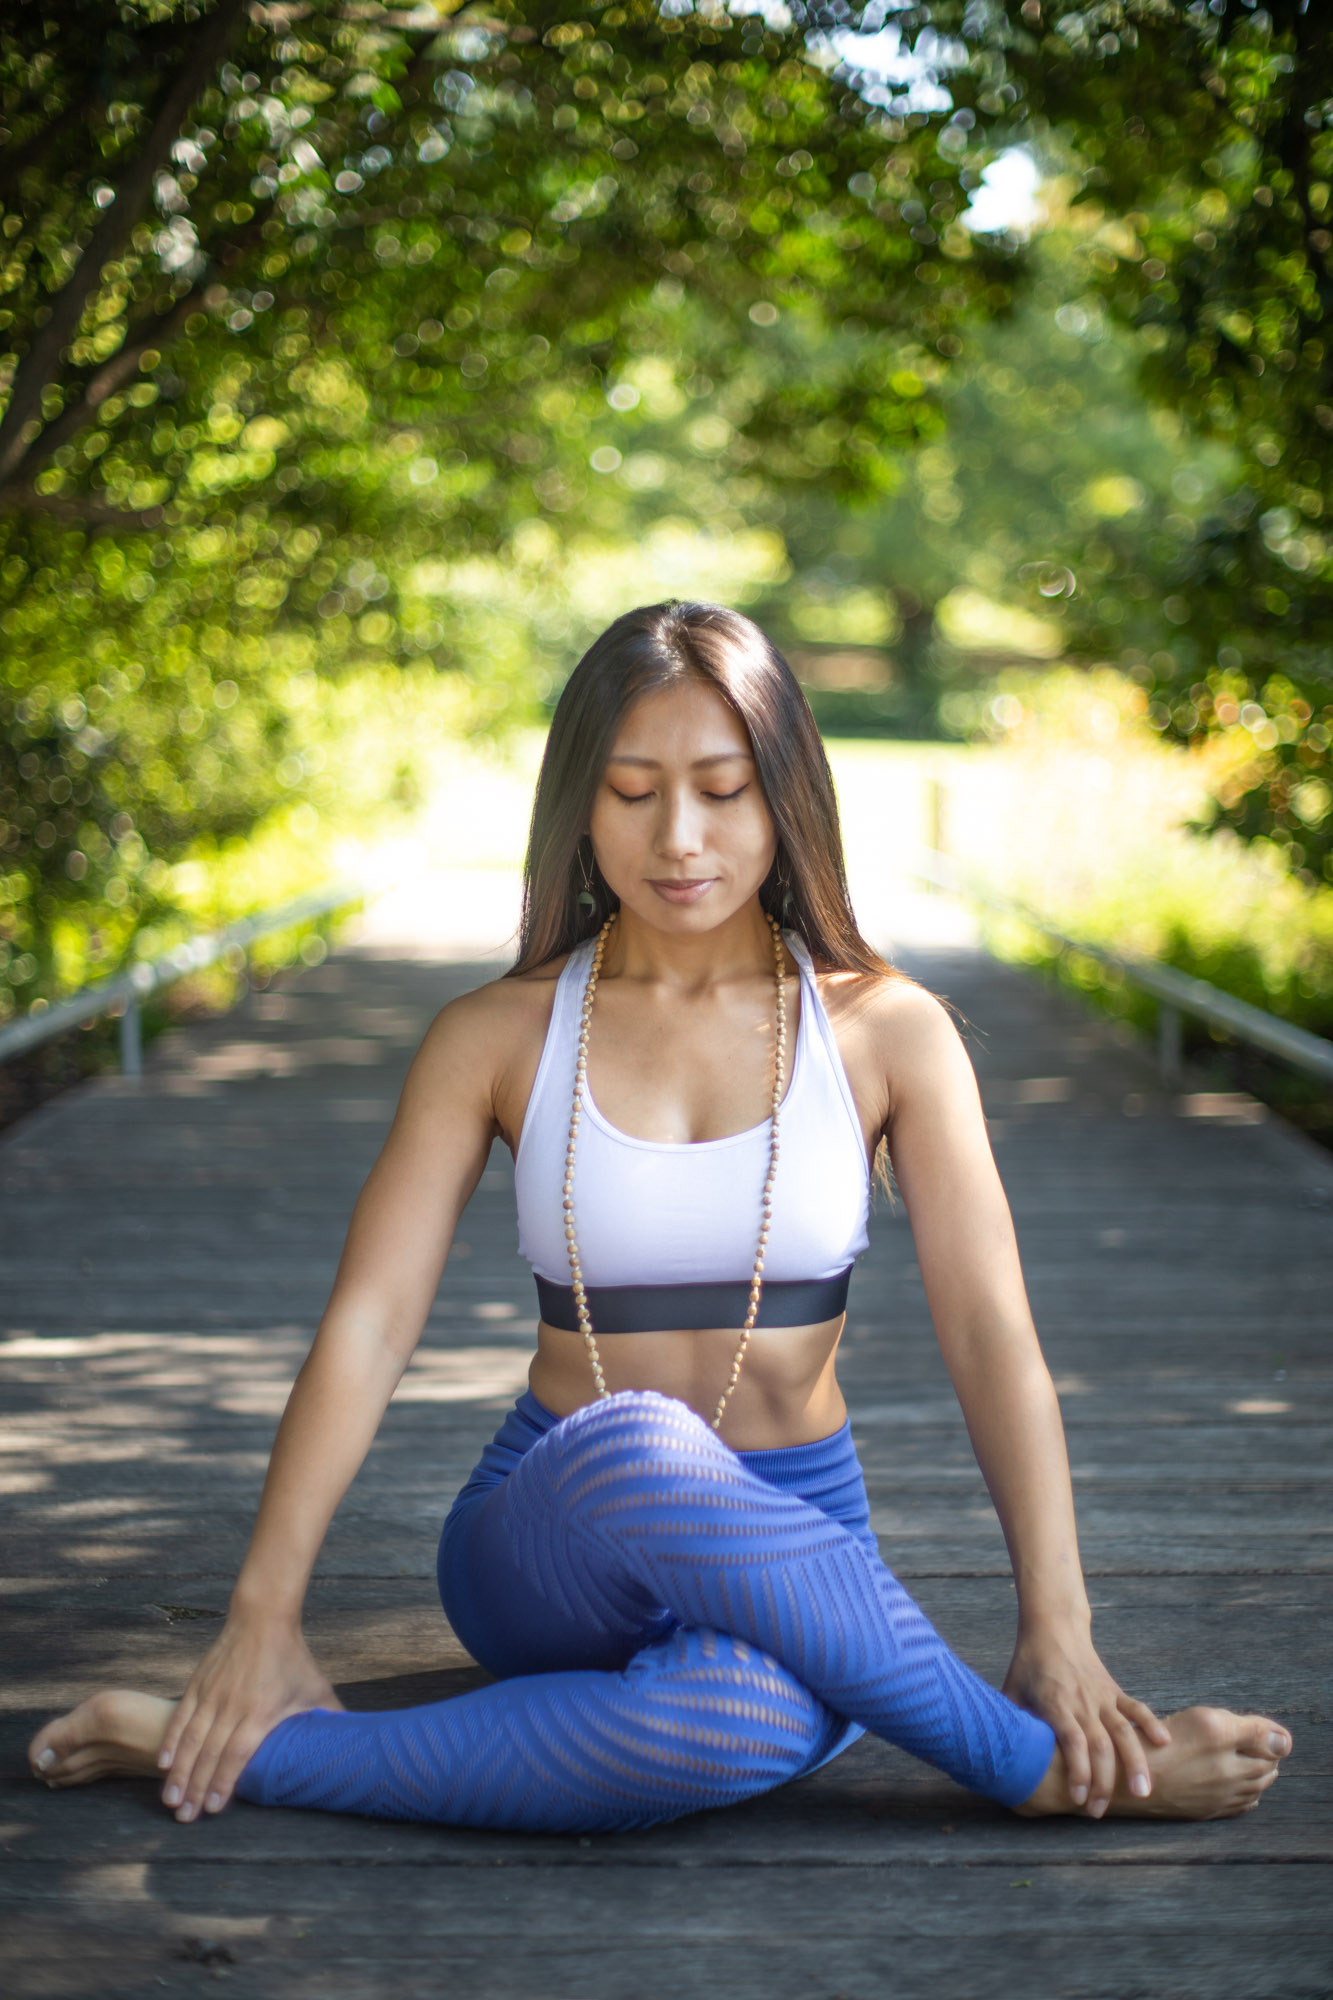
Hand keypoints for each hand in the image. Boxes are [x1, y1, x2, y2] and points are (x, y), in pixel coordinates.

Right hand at [157, 1609, 340, 1822]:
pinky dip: (171, 1740)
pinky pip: (181, 1717)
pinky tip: (163, 1763)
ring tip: (170, 1800)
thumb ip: (329, 1718)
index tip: (214, 1809)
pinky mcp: (199, 1683)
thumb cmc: (292, 1657)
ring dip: (180, 1772)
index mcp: (262, 1710)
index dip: (224, 1782)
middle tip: (184, 1817)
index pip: (238, 1753)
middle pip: (210, 1753)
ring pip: (191, 1739)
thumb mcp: (315, 1688)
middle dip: (196, 1788)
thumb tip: (354, 1744)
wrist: (263, 1618)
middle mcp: (233, 1704)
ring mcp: (213, 1693)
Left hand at [1003, 1620, 1170, 1816]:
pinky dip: (1152, 1725)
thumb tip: (1002, 1759)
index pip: (1072, 1742)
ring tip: (1143, 1793)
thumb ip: (1012, 1724)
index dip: (1078, 1772)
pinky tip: (1164, 1745)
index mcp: (1055, 1703)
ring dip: (1135, 1763)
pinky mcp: (1114, 1690)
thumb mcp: (1011, 1692)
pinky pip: (1137, 1708)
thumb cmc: (1028, 1664)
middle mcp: (1082, 1701)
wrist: (1053, 1627)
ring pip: (1125, 1731)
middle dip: (1104, 1782)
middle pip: (1100, 1745)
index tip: (1078, 1799)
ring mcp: (1101, 1696)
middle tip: (1100, 1811)